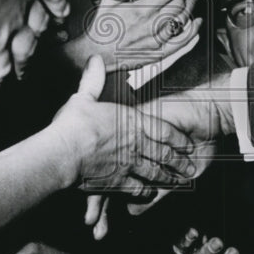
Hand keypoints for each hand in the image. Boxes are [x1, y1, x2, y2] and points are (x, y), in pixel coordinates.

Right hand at [51, 56, 197, 199]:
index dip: (179, 139)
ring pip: (155, 172)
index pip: (164, 130)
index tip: (188, 145)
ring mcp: (128, 164)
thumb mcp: (84, 96)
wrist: (64, 154)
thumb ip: (93, 79)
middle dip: (179, 162)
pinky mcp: (117, 182)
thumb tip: (95, 59)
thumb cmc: (73, 124)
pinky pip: (137, 189)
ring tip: (176, 182)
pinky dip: (144, 192)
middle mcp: (136, 144)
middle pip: (165, 154)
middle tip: (190, 169)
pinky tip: (148, 194)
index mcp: (132, 121)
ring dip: (167, 178)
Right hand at [67, 0, 201, 72]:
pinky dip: (193, 30)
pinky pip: (183, 41)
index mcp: (139, 10)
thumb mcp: (107, 0)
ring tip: (191, 0)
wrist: (97, 53)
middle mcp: (150, 25)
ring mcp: (156, 41)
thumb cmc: (102, 26)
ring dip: (189, 8)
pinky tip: (197, 22)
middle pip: (179, 3)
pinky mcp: (158, 53)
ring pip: (182, 19)